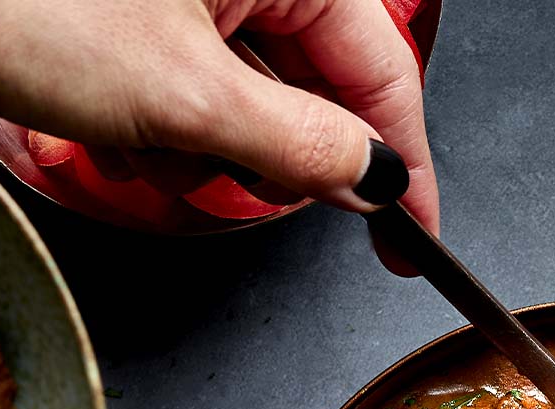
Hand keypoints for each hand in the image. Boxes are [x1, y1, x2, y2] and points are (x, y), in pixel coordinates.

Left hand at [0, 0, 437, 241]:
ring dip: (226, 145)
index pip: (386, 74)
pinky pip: (208, 81)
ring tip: (158, 141)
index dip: (407, 170)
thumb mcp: (189, 98)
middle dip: (294, 159)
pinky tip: (136, 129)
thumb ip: (303, 146)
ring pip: (261, 92)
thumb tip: (374, 178)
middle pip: (324, 87)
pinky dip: (186, 124)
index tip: (418, 239)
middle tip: (265, 199)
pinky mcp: (156, 9)